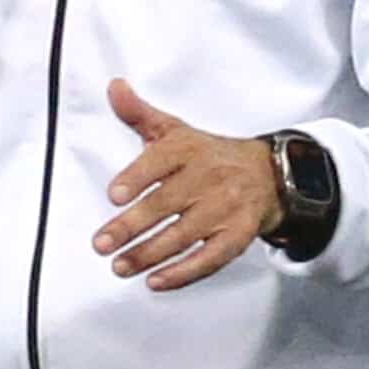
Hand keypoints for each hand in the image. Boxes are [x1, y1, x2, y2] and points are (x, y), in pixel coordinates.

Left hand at [93, 80, 281, 290]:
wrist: (267, 175)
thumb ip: (139, 113)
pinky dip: (183, 273)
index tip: (113, 195)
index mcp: (190, 149)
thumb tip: (115, 87)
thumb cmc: (208, 155)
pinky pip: (210, 258)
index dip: (137, 178)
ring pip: (184, 234)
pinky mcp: (237, 236)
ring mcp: (225, 208)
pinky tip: (156, 281)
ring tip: (120, 266)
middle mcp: (209, 177)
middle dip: (131, 225)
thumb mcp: (174, 130)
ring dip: (149, 254)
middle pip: (167, 203)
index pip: (162, 161)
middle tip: (101, 244)